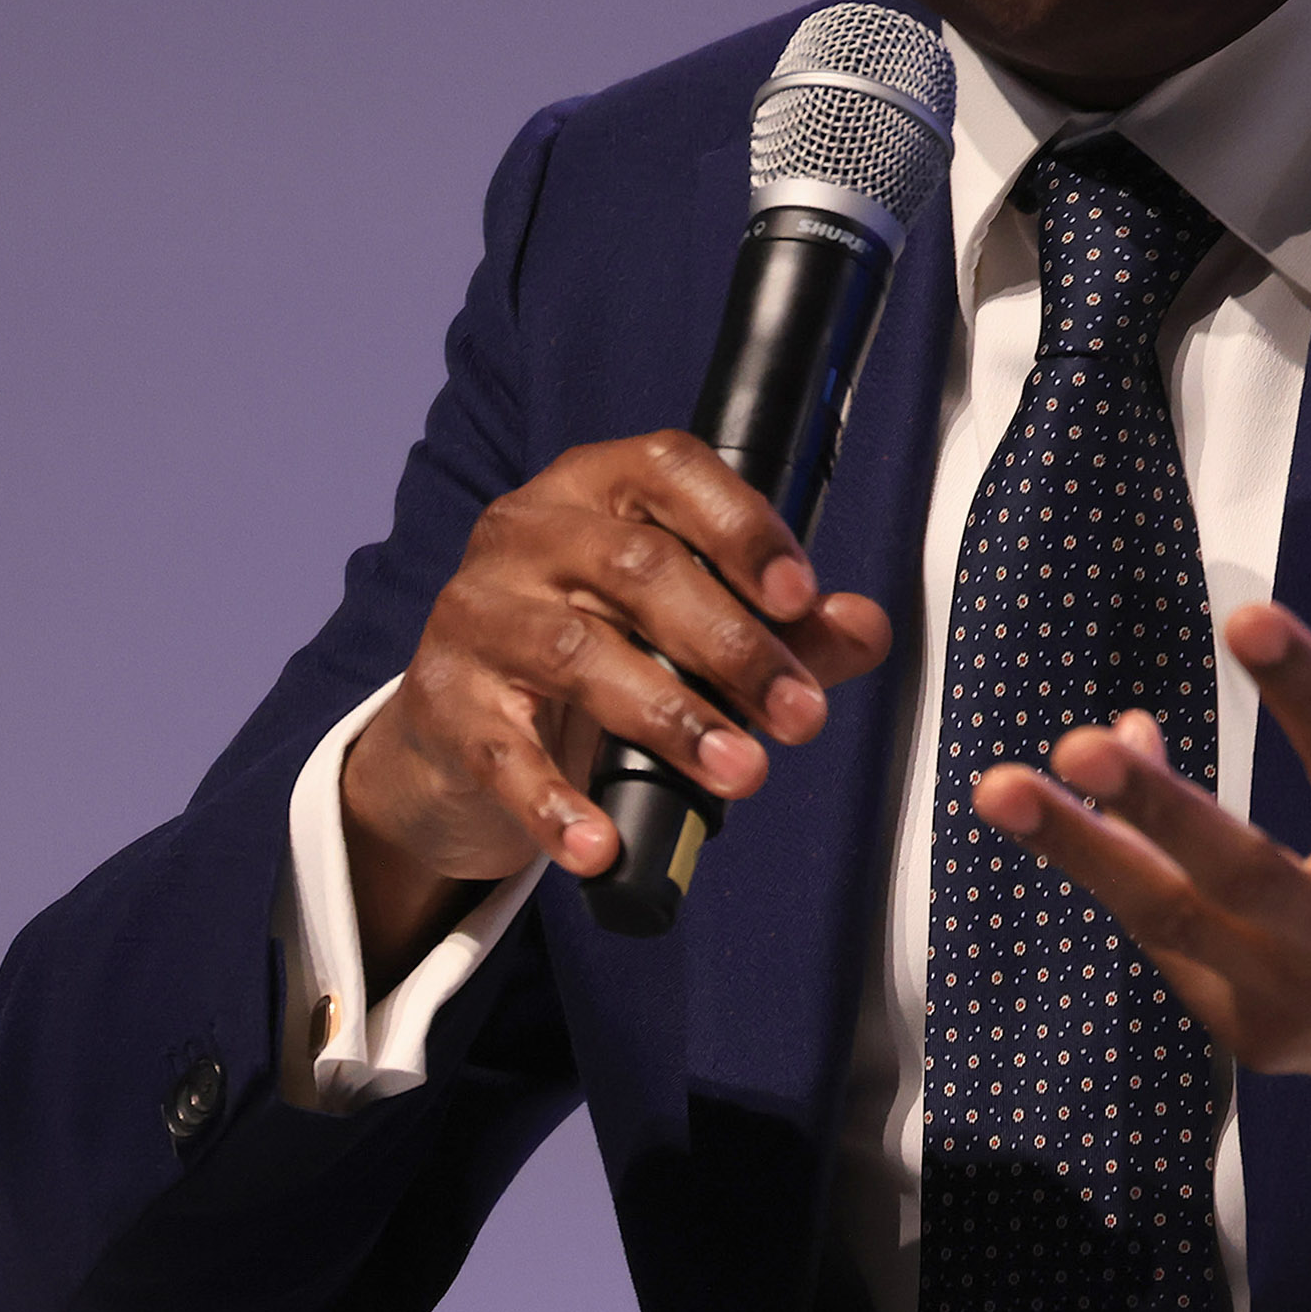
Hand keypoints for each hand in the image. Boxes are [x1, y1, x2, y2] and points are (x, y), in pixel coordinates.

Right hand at [340, 432, 892, 981]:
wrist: (458, 731)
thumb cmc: (593, 649)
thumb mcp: (683, 626)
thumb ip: (780, 625)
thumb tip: (864, 627)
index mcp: (595, 488)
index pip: (668, 470)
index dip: (741, 526)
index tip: (802, 597)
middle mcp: (527, 533)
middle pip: (636, 568)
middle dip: (732, 646)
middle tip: (800, 716)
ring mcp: (478, 614)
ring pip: (578, 653)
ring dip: (672, 718)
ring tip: (740, 772)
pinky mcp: (445, 703)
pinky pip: (503, 753)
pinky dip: (556, 802)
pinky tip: (602, 841)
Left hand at [970, 471, 1310, 1126]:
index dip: (1308, 695)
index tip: (1248, 612)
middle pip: (1246, 882)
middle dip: (1164, 816)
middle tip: (1085, 745)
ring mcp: (1297, 1004)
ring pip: (1174, 923)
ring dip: (1084, 851)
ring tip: (1000, 785)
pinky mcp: (1250, 1031)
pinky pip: (1167, 938)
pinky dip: (1116, 863)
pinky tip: (1077, 784)